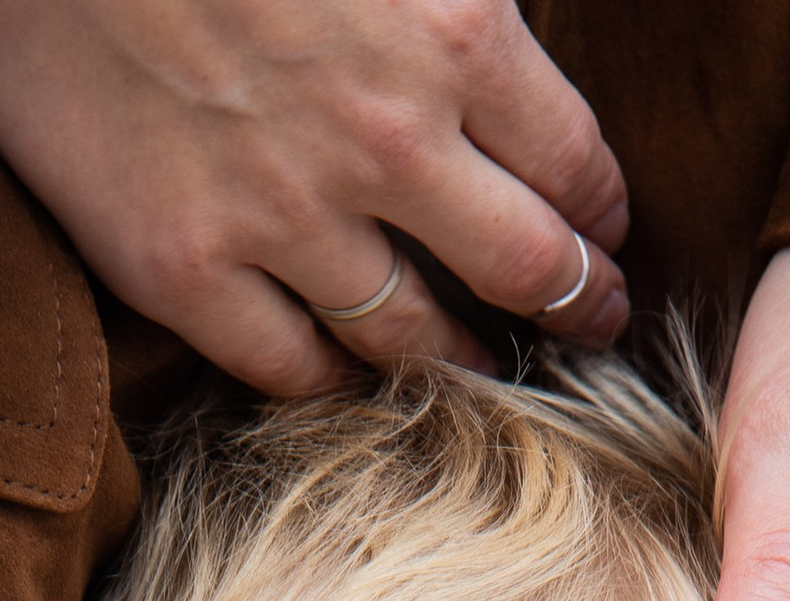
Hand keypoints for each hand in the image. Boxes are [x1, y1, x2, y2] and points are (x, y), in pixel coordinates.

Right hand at [0, 0, 628, 396]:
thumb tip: (495, 26)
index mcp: (453, 31)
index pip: (572, 159)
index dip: (601, 207)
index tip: (608, 230)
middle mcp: (386, 144)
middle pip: (522, 265)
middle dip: (573, 298)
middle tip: (590, 318)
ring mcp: (281, 219)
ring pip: (411, 335)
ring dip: (462, 357)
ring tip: (482, 364)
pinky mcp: (182, 268)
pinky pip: (288, 365)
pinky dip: (335, 377)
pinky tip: (354, 372)